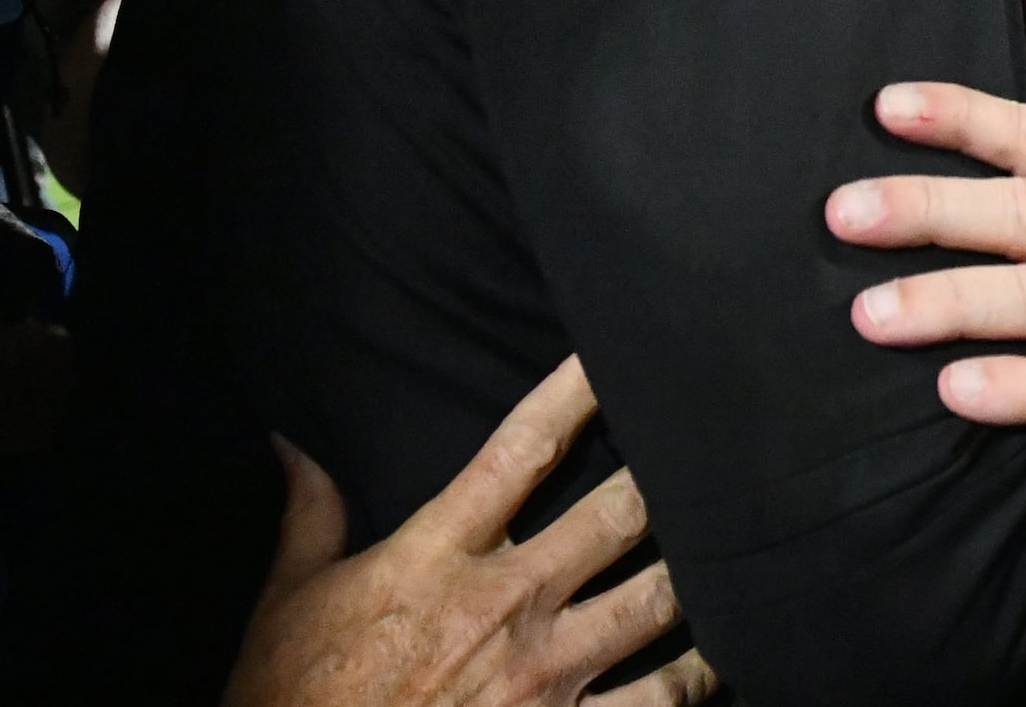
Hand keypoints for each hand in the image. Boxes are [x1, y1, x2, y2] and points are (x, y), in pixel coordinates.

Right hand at [224, 357, 712, 706]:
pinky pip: (656, 702)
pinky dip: (697, 680)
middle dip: (665, 481)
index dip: (574, 392)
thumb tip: (292, 444)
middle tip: (709, 451)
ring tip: (737, 546)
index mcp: (437, 557)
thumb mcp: (287, 603)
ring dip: (698, 574)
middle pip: (615, 516)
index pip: (519, 449)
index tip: (613, 354)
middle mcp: (504, 604)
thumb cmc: (294, 697)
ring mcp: (544, 675)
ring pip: (655, 603)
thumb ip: (309, 519)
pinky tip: (721, 661)